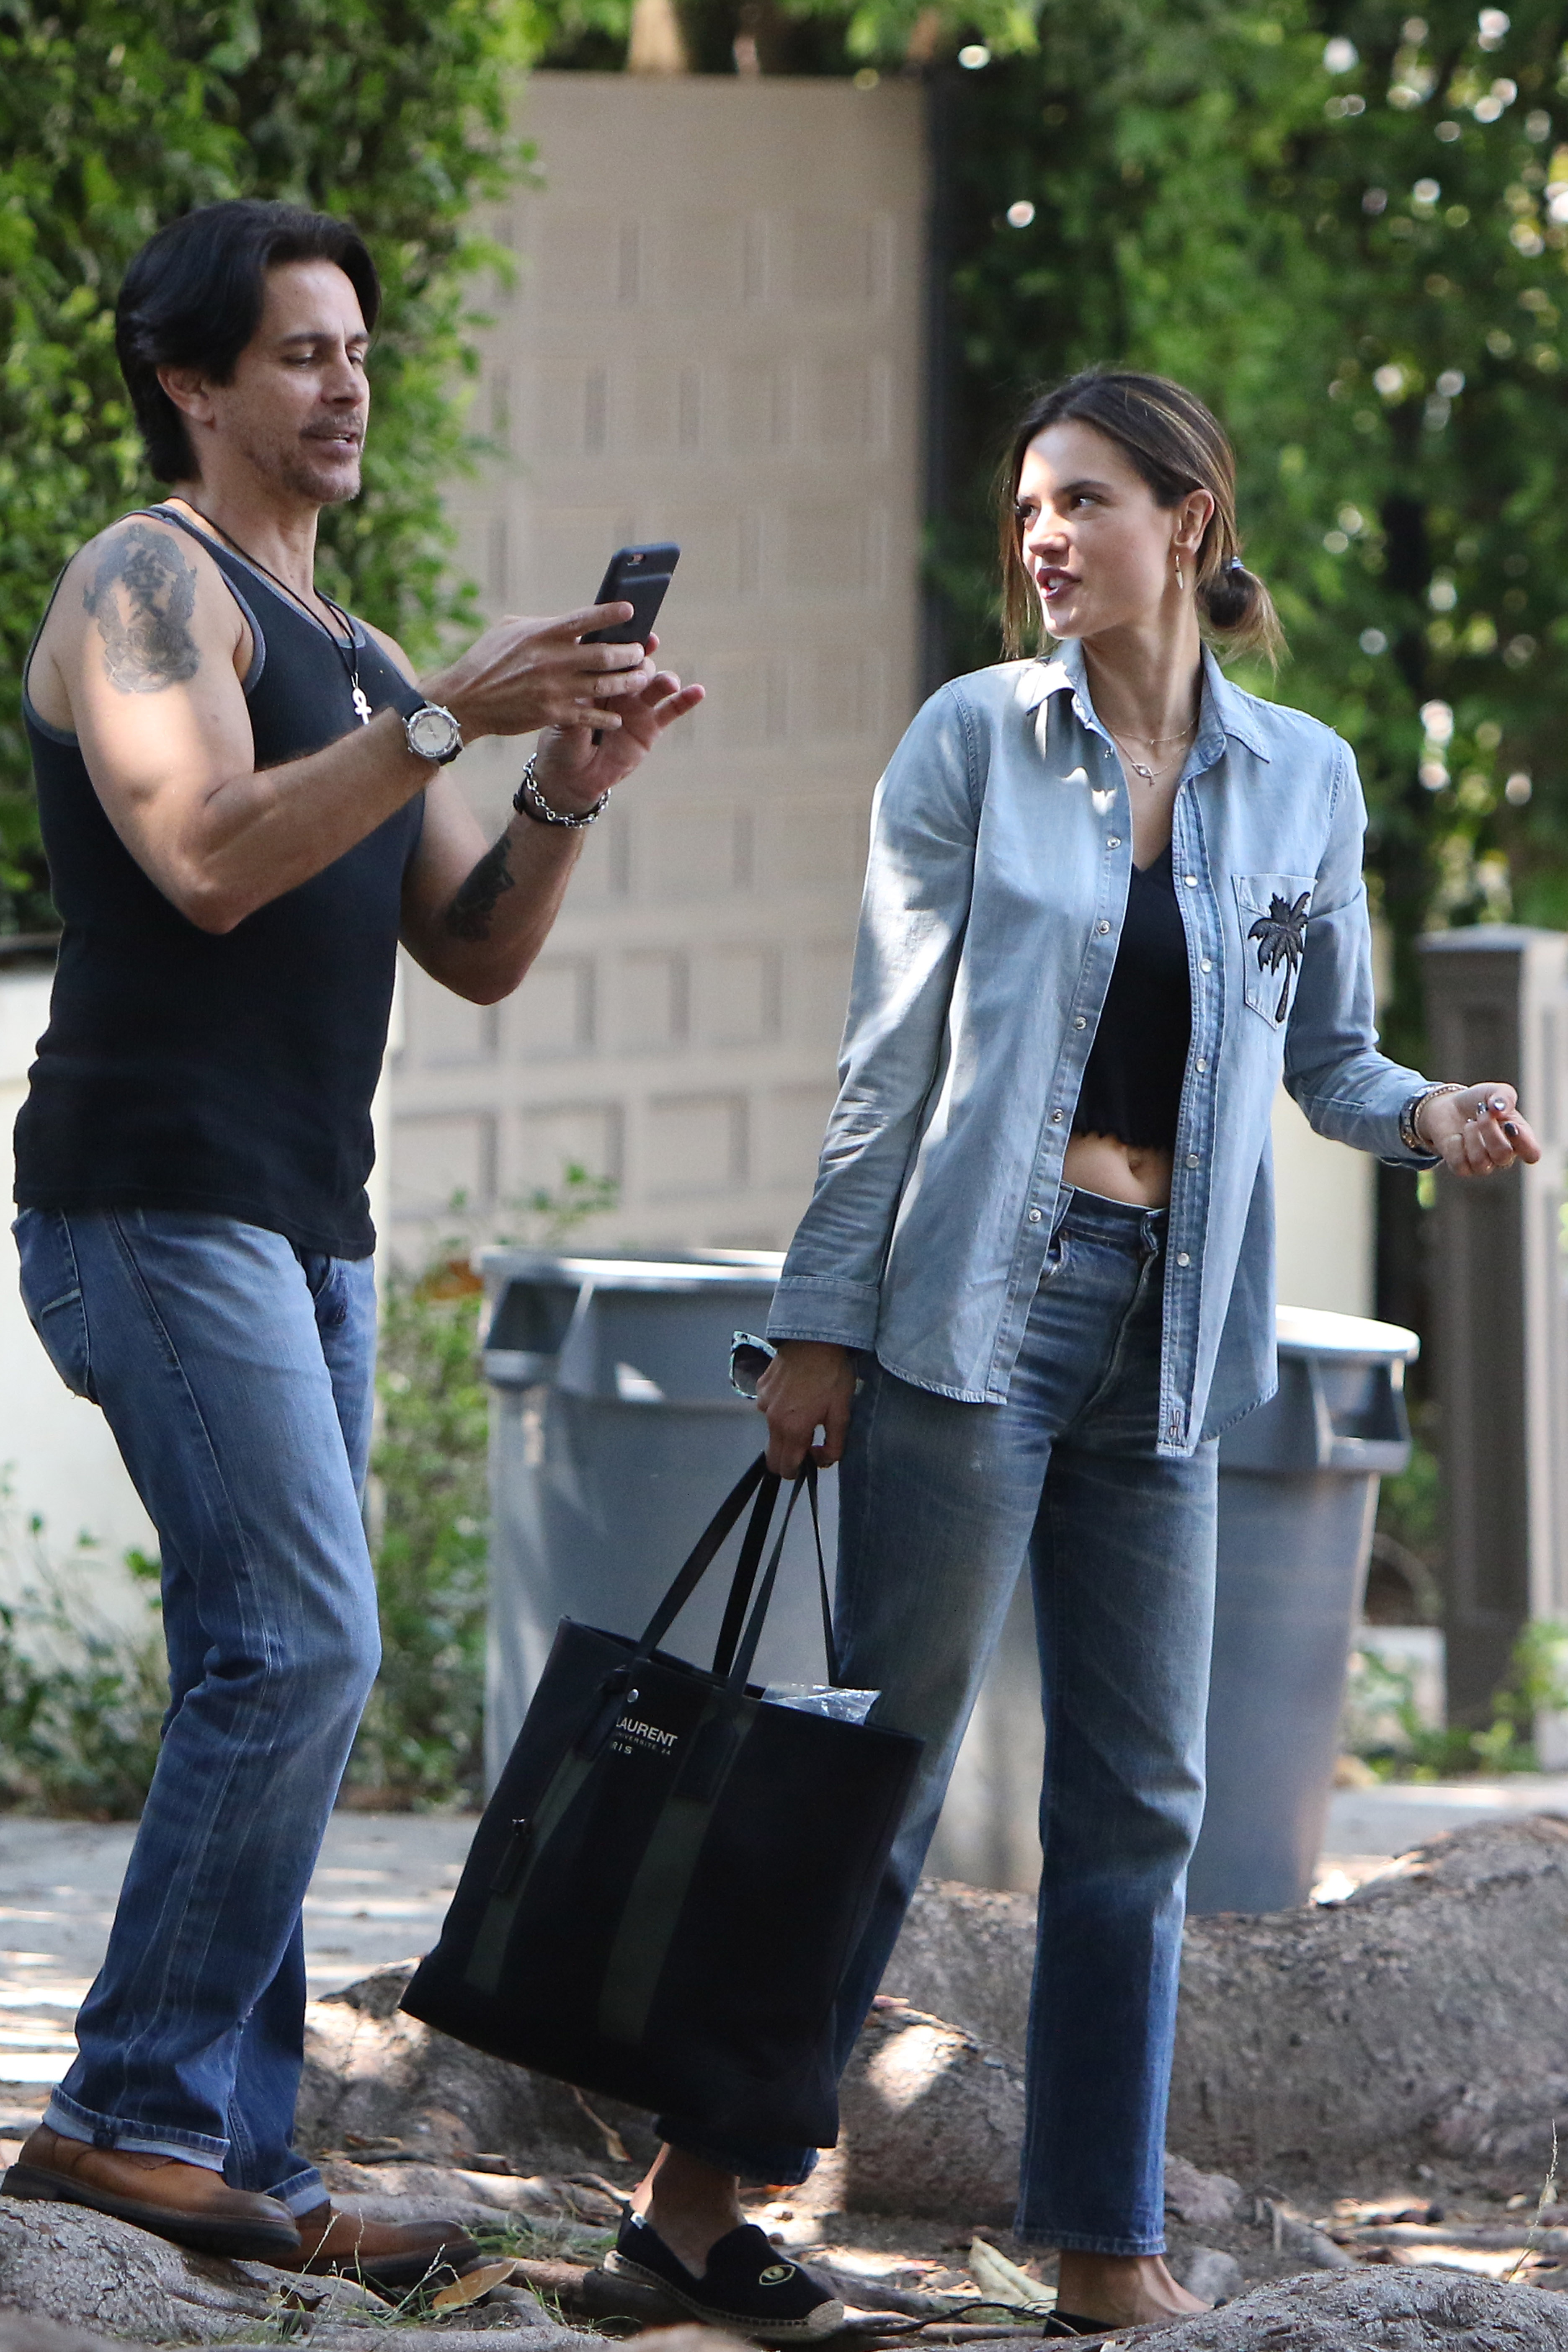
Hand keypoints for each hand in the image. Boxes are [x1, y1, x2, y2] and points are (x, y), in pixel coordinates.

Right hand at [423, 603, 656, 742]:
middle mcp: (552, 660)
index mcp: (542, 633)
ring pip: (604, 685)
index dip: (611, 614)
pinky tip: (618, 716)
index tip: (631, 610)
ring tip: (641, 677)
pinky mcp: (552, 713)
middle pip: (605, 654)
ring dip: (628, 682)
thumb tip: (572, 624)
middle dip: (630, 653)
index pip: (585, 619)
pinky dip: (607, 716)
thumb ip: (543, 625)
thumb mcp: (510, 630)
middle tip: (641, 652)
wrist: (465, 700)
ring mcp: (554, 688)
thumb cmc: (487, 660)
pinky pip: (590, 715)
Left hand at [530, 650, 703, 813]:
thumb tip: (589, 678)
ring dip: (663, 679)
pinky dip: (686, 700)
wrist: (572, 776)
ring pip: (655, 684)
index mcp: (597, 678)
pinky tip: (697, 691)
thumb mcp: (566, 717)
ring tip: (668, 683)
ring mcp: (638, 705)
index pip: (612, 654)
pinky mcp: (651, 726)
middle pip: (637, 665)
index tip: (629, 631)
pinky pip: (671, 710)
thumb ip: (581, 699)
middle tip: (640, 665)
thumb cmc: (563, 742)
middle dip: (641, 661)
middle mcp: (620, 687)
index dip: (621, 642)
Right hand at [756, 1341, 856, 1474]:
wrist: (815, 1339)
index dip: (798, 1471)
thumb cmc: (832, 1376)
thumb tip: (822, 1460)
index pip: (785, 1468)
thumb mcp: (842, 1413)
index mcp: (793, 1430)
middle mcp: (772, 1420)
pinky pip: (767, 1407)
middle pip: (772, 1455)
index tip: (810, 1458)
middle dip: (788, 1456)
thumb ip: (834, 1445)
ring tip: (805, 1407)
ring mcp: (763, 1402)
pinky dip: (780, 1407)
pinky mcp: (761, 1388)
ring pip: (771, 1430)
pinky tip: (796, 1391)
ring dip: (785, 1429)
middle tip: (808, 1441)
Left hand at [1418, 1082, 1541, 1175]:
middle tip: (1480, 1112)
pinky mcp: (1462, 1167)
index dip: (1524, 1142)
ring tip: (1469, 1123)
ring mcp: (1484, 1164)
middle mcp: (1503, 1155)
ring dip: (1472, 1136)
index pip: (1532, 1154)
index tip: (1509, 1124)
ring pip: (1481, 1162)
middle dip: (1489, 1129)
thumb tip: (1499, 1108)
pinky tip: (1457, 1135)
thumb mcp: (1494, 1091)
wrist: (1448, 1106)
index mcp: (1519, 1138)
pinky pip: (1460, 1163)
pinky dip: (1456, 1144)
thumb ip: (1504, 1096)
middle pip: (1503, 1155)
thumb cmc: (1478, 1101)